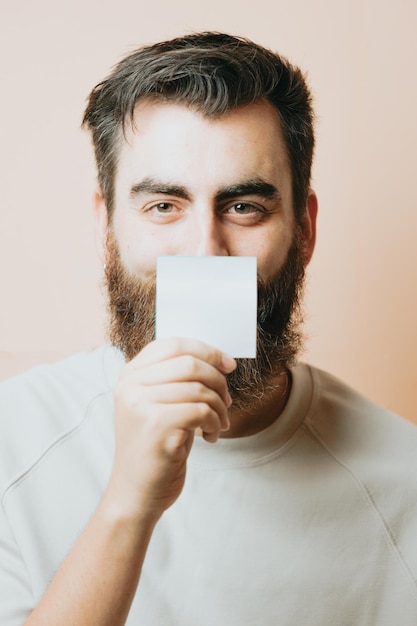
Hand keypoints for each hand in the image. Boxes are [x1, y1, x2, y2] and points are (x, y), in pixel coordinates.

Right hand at [106, 337, 235, 521]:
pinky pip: (202, 410)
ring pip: (200, 388)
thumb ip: (176, 380)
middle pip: (190, 363)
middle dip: (218, 380)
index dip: (207, 350)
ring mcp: (140, 404)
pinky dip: (215, 423)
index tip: (228, 364)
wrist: (135, 493)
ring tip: (218, 423)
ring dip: (220, 407)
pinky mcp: (155, 425)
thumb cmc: (155, 448)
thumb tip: (217, 358)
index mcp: (130, 375)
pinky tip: (210, 436)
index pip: (174, 343)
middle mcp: (131, 385)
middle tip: (226, 401)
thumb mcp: (159, 406)